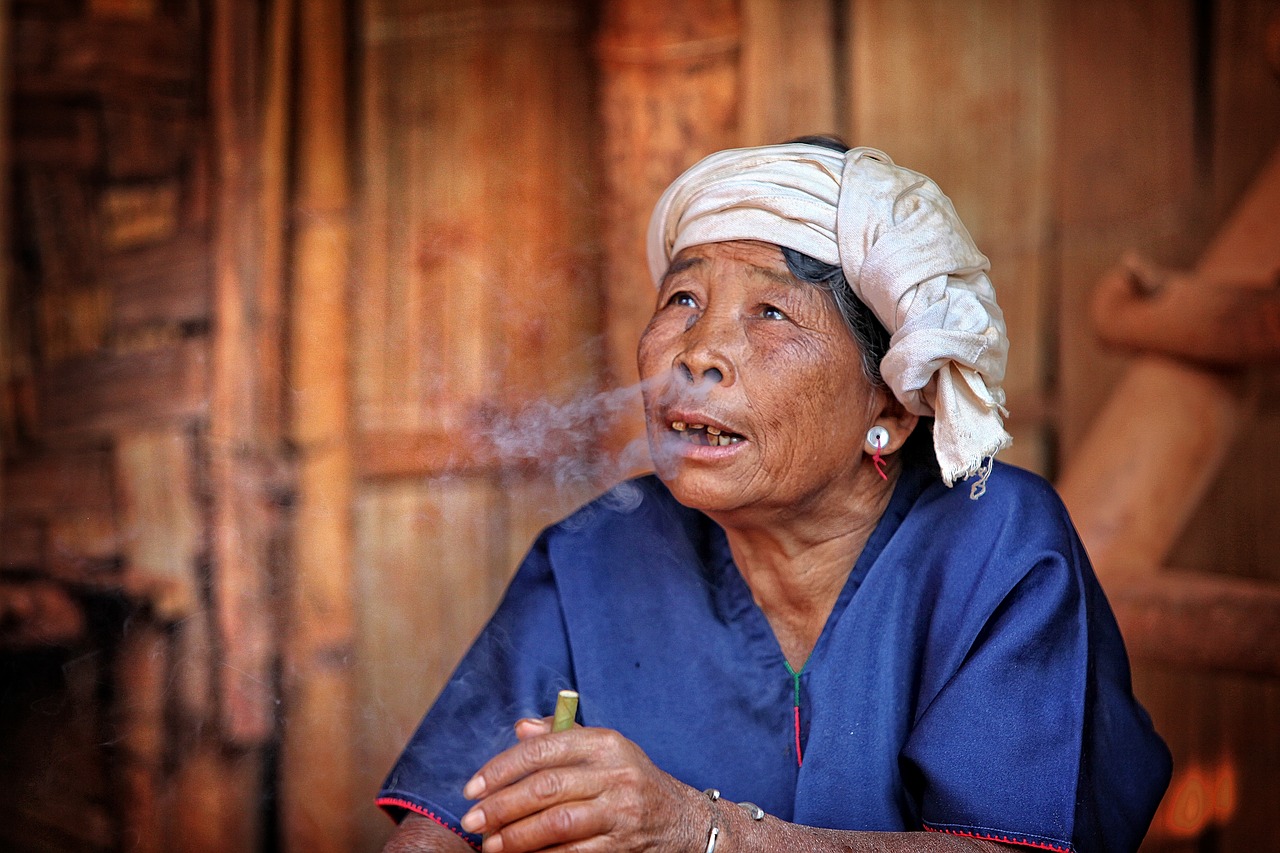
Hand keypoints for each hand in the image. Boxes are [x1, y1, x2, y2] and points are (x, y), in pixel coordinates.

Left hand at [459, 717, 705, 852]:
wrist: (684, 821)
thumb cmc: (632, 781)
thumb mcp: (605, 750)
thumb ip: (562, 736)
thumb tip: (520, 728)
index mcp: (604, 743)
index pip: (543, 750)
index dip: (502, 769)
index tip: (473, 788)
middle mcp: (615, 773)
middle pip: (546, 788)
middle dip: (502, 806)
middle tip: (473, 821)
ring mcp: (621, 811)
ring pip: (558, 824)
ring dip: (517, 837)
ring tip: (491, 845)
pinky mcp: (623, 846)